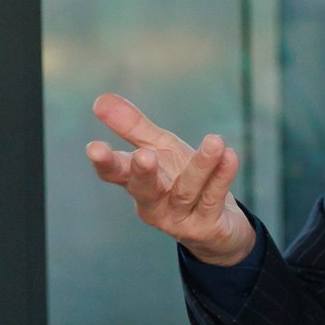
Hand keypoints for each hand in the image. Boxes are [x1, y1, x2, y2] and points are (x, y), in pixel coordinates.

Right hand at [85, 93, 255, 265]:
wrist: (220, 225)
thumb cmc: (182, 180)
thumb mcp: (160, 149)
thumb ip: (133, 127)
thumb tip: (100, 98)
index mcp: (137, 183)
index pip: (116, 173)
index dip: (105, 162)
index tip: (94, 147)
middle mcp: (153, 204)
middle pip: (144, 189)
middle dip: (143, 173)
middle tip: (145, 155)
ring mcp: (179, 218)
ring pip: (187, 191)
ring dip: (201, 166)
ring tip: (215, 141)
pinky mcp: (207, 226)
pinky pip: (213, 198)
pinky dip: (221, 177)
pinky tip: (230, 155)